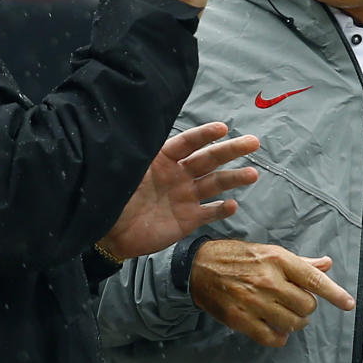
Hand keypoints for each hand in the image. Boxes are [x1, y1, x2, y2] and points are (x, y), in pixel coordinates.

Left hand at [102, 123, 259, 259]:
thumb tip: (149, 132)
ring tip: (252, 174)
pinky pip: (209, 212)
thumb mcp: (125, 171)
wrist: (109, 234)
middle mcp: (179, 175)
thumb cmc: (113, 198)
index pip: (187, 143)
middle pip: (209, 159)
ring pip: (215, 184)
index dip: (204, 135)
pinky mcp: (188, 220)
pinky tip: (232, 205)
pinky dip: (221, 209)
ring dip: (234, 178)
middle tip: (253, 142)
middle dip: (231, 151)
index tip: (222, 128)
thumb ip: (141, 156)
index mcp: (163, 159)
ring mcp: (185, 197)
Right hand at [190, 239, 354, 347]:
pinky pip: (272, 338)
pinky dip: (279, 338)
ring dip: (294, 324)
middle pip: (306, 305)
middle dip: (305, 308)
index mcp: (277, 259)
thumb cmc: (236, 258)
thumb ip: (299, 263)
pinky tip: (276, 331)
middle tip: (294, 304)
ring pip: (293, 323)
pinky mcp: (240, 318)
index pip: (314, 278)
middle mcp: (268, 279)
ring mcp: (254, 300)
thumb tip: (327, 264)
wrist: (198, 267)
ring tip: (285, 317)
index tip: (349, 304)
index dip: (335, 293)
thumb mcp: (268, 252)